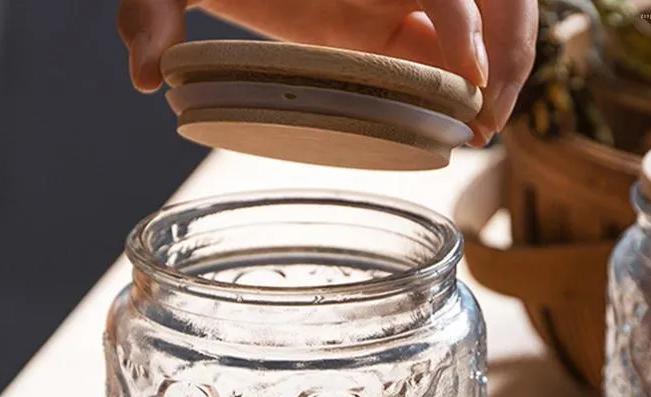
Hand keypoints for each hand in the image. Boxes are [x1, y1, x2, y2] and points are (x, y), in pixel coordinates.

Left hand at [118, 0, 538, 145]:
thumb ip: (153, 8)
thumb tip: (142, 74)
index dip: (467, 25)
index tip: (468, 84)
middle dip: (508, 51)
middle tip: (487, 124)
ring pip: (486, 16)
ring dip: (500, 68)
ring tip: (482, 131)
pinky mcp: (385, 17)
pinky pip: (445, 42)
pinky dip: (464, 80)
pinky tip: (455, 123)